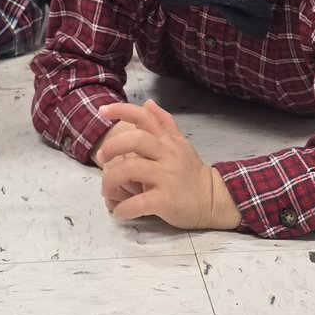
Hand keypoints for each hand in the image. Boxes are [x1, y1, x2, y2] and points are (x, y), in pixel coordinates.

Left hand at [96, 100, 241, 229]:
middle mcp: (167, 155)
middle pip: (134, 140)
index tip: (102, 111)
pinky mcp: (166, 200)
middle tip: (102, 159)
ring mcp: (166, 177)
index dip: (121, 110)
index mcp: (167, 141)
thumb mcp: (180, 143)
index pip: (144, 117)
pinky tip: (120, 211)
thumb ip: (164, 122)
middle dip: (112, 148)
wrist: (213, 200)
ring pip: (131, 169)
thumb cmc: (191, 172)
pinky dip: (124, 208)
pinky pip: (139, 203)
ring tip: (107, 189)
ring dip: (110, 180)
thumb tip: (148, 103)